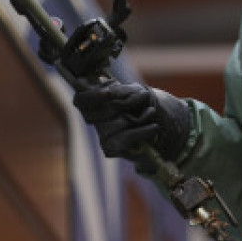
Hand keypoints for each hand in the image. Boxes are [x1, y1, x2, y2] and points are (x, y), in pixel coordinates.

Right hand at [73, 81, 192, 170]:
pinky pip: (125, 138)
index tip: (109, 94)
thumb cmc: (144, 104)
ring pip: (113, 125)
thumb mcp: (135, 91)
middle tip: (139, 102)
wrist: (161, 124)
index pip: (80, 99)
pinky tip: (154, 127)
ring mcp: (101, 135)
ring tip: (150, 114)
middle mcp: (95, 120)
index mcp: (96, 101)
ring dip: (136, 118)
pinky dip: (142, 131)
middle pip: (98, 113)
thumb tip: (111, 96)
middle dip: (120, 107)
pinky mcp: (110, 149)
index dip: (90, 96)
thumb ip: (121, 91)